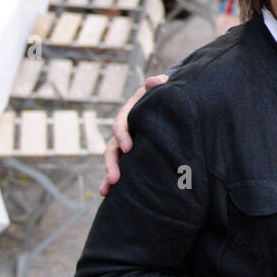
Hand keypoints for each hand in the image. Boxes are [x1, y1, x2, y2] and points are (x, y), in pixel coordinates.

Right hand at [99, 74, 168, 194]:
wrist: (169, 102)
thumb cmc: (167, 94)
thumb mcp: (165, 86)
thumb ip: (161, 84)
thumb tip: (154, 82)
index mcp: (130, 112)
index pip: (122, 124)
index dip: (122, 135)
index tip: (129, 148)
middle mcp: (125, 129)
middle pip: (112, 147)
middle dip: (112, 163)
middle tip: (115, 178)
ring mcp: (126, 143)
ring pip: (113, 160)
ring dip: (109, 174)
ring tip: (107, 190)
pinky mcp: (133, 153)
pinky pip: (121, 167)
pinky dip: (112, 179)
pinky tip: (107, 194)